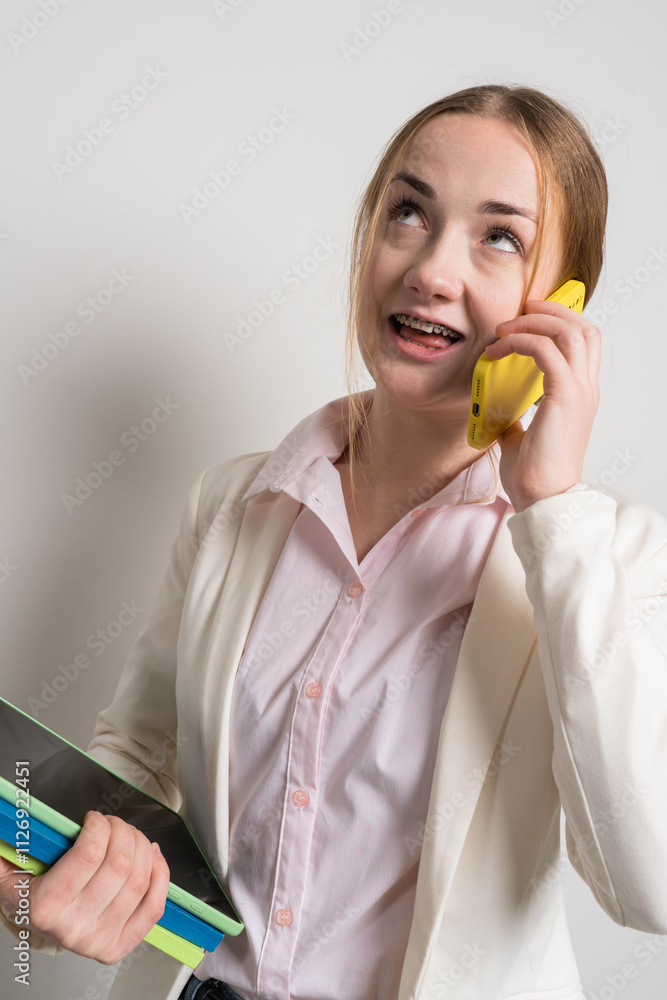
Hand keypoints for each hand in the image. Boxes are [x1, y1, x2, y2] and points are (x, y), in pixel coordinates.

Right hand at [0, 811, 169, 963]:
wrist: (33, 924)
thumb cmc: (30, 889)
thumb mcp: (15, 863)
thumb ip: (20, 838)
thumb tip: (19, 814)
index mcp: (45, 907)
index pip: (90, 853)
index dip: (100, 825)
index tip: (95, 818)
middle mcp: (73, 928)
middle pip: (120, 864)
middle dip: (123, 831)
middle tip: (115, 824)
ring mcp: (98, 941)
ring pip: (139, 881)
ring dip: (142, 847)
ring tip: (131, 837)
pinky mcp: (119, 945)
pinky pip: (153, 907)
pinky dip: (160, 875)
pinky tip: (152, 856)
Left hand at [483, 298, 600, 511]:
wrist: (543, 498)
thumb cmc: (534, 475)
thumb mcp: (521, 437)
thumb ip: (516, 418)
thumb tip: (497, 410)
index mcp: (580, 395)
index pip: (584, 342)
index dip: (559, 321)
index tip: (528, 317)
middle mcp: (586, 388)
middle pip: (583, 328)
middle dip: (551, 311)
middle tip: (520, 308)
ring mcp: (579, 391)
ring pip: (569, 332)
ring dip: (534, 322)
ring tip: (504, 327)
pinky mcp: (565, 396)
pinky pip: (546, 350)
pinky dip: (521, 342)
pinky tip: (496, 352)